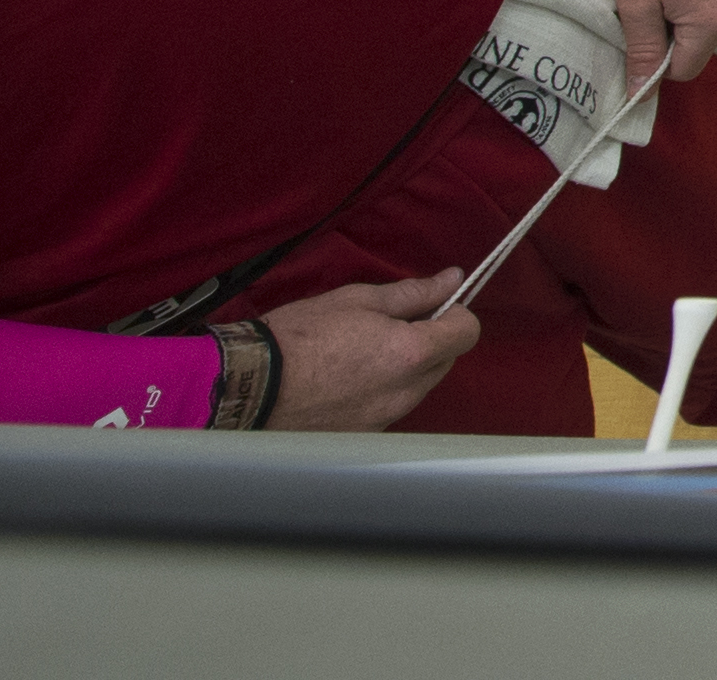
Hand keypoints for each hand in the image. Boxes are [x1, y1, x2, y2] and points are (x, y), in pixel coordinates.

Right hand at [259, 270, 480, 428]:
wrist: (249, 387)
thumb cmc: (299, 336)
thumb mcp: (357, 300)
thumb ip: (412, 292)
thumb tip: (452, 279)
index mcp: (410, 354)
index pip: (467, 334)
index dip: (455, 314)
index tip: (433, 308)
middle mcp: (405, 394)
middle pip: (445, 363)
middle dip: (430, 342)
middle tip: (389, 327)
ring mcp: (385, 420)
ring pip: (417, 388)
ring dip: (405, 369)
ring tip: (360, 354)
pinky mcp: (364, 437)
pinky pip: (390, 409)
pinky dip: (382, 393)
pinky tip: (347, 382)